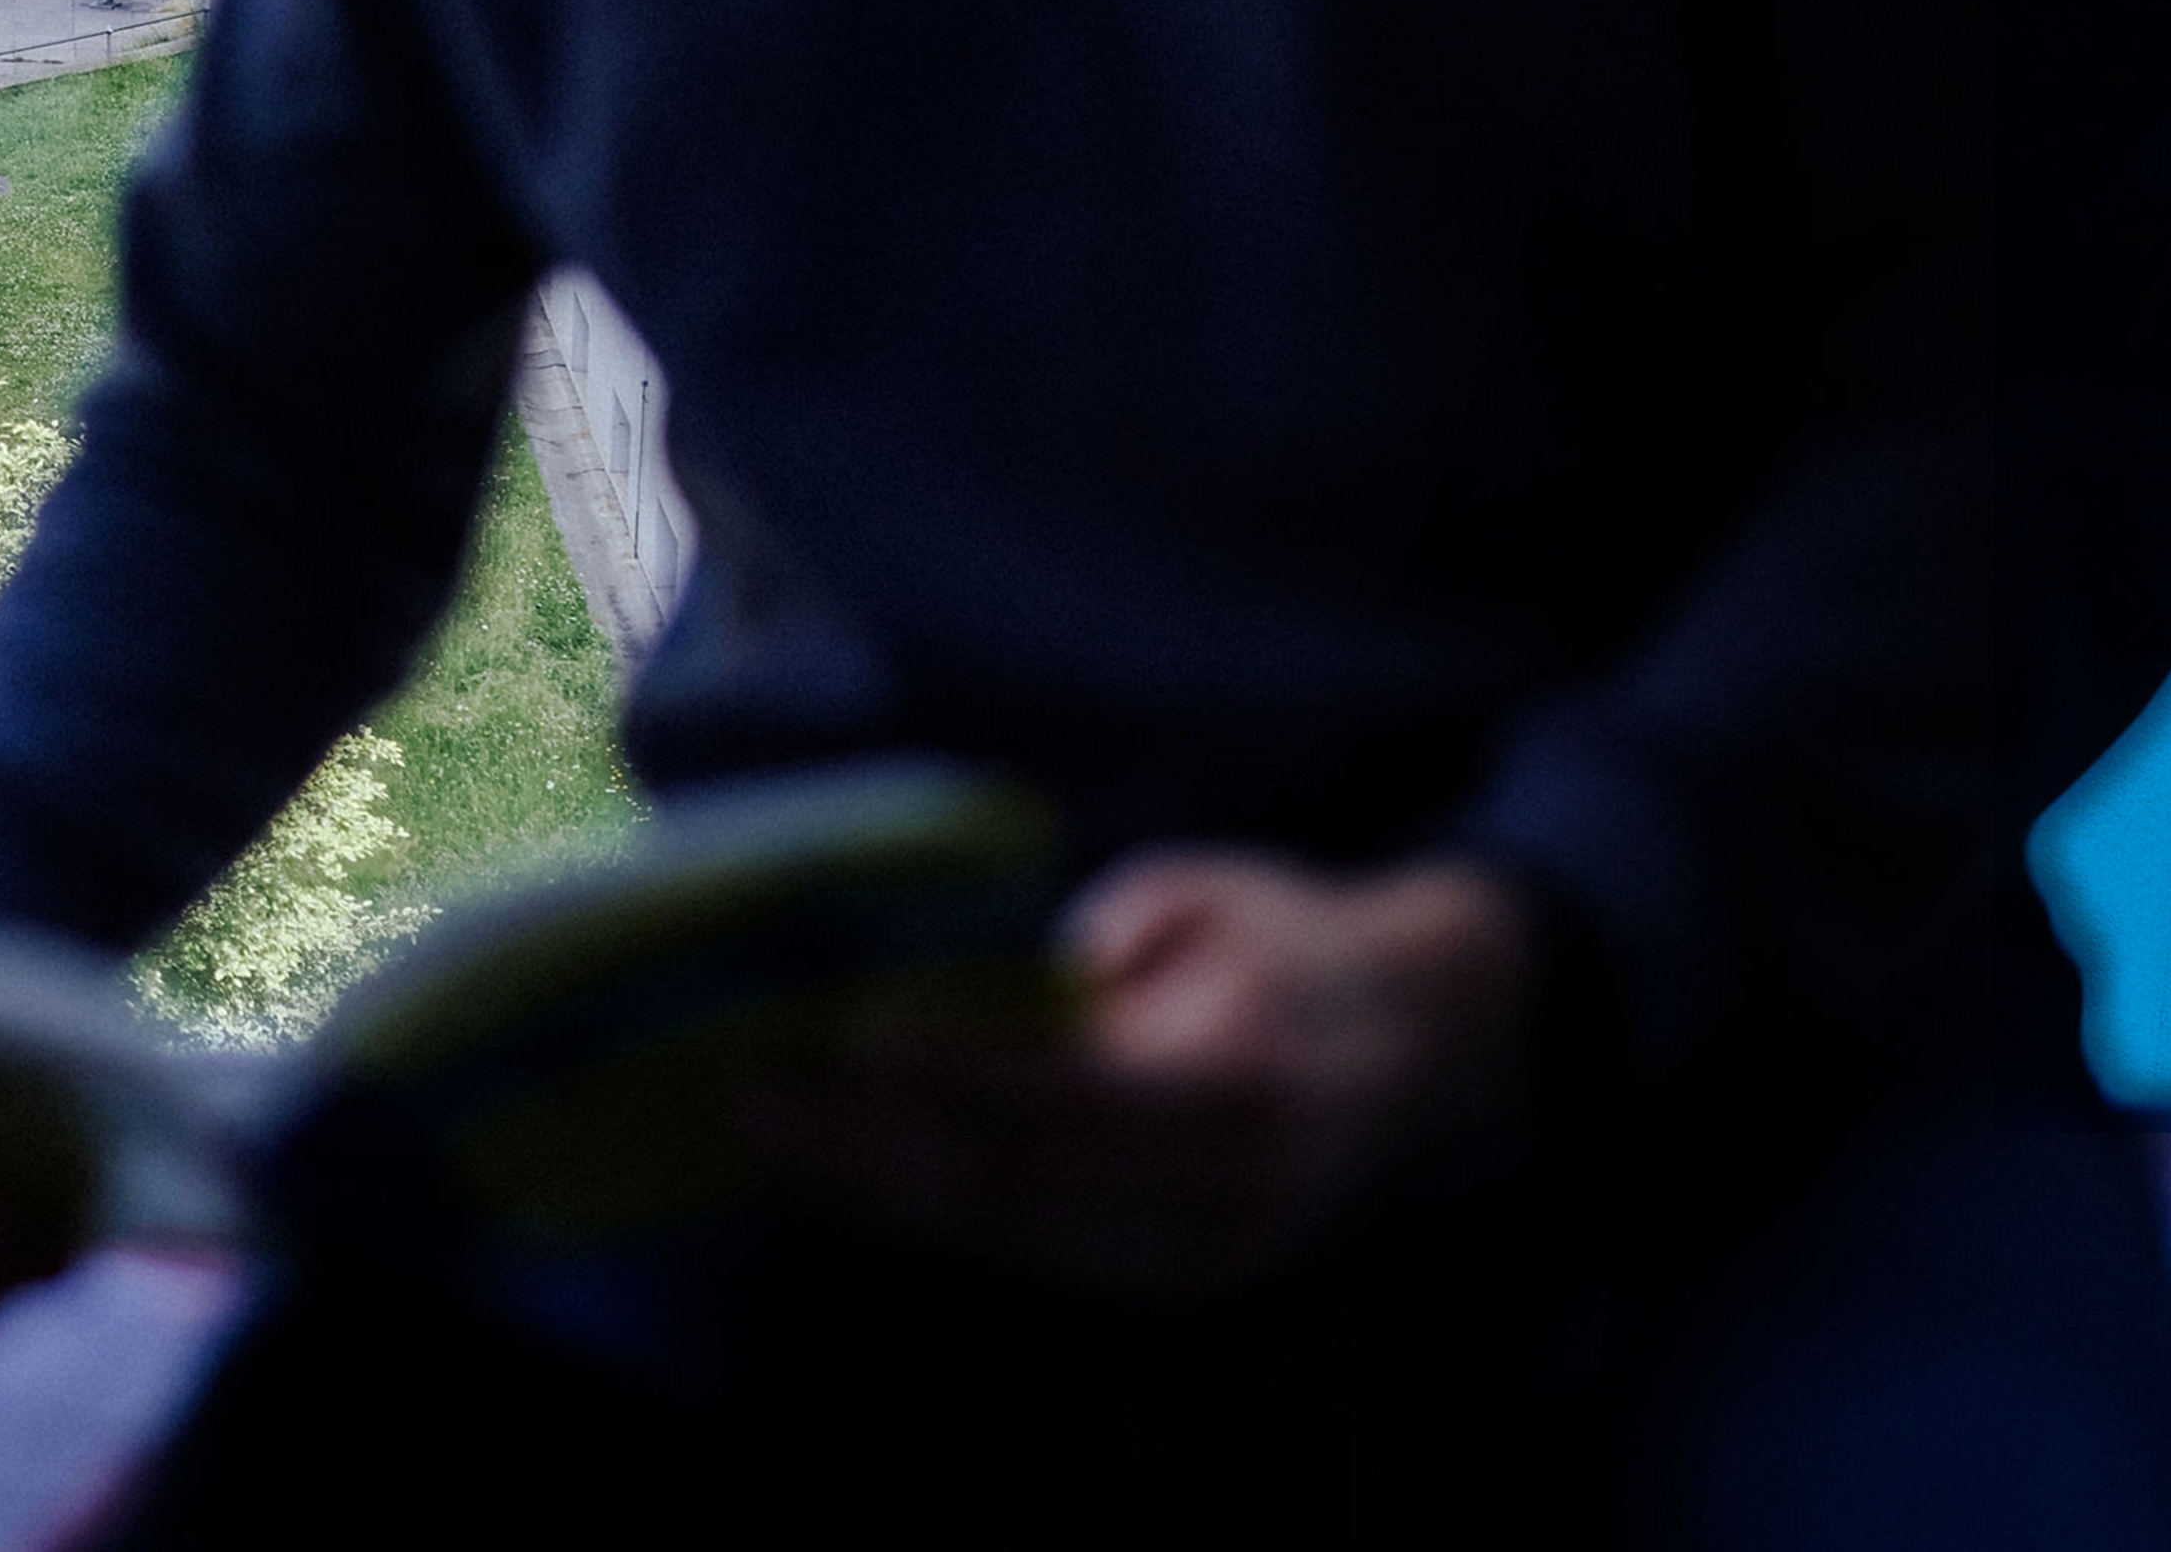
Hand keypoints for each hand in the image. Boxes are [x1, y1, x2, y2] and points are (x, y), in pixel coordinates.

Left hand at [732, 850, 1535, 1298]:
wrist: (1418, 1042)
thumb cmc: (1286, 939)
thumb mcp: (1204, 893)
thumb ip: (1104, 940)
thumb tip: (981, 991)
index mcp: (1235, 1078)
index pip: (1060, 1089)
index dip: (944, 1070)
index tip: (836, 1038)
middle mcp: (1224, 1186)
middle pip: (1018, 1180)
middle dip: (870, 1147)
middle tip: (752, 1100)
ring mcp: (1205, 1248)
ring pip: (1014, 1233)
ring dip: (879, 1192)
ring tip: (772, 1141)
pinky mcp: (1183, 1277)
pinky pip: (1039, 1251)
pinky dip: (938, 1214)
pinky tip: (853, 1176)